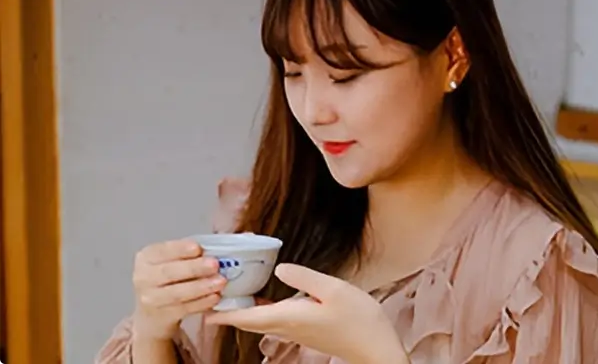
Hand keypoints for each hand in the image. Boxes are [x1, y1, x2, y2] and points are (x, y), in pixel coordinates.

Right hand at [132, 239, 226, 341]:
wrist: (151, 317)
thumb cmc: (166, 280)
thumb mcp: (169, 262)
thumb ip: (185, 255)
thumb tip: (211, 249)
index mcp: (146, 258)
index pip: (162, 251)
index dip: (180, 249)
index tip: (198, 248)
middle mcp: (143, 278)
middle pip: (169, 272)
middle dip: (194, 268)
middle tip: (215, 264)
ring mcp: (150, 300)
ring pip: (178, 293)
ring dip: (202, 287)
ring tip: (221, 282)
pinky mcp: (161, 318)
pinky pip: (184, 309)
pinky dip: (201, 303)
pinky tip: (215, 297)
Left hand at [206, 263, 407, 363]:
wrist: (375, 348)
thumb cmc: (359, 320)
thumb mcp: (333, 289)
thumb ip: (304, 278)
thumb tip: (279, 267)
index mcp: (291, 317)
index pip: (249, 317)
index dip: (225, 312)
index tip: (203, 307)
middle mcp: (289, 328)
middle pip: (250, 321)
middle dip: (229, 310)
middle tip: (210, 296)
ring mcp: (297, 332)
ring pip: (261, 322)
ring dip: (244, 311)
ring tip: (231, 294)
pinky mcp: (306, 331)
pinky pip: (275, 321)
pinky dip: (261, 311)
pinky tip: (262, 300)